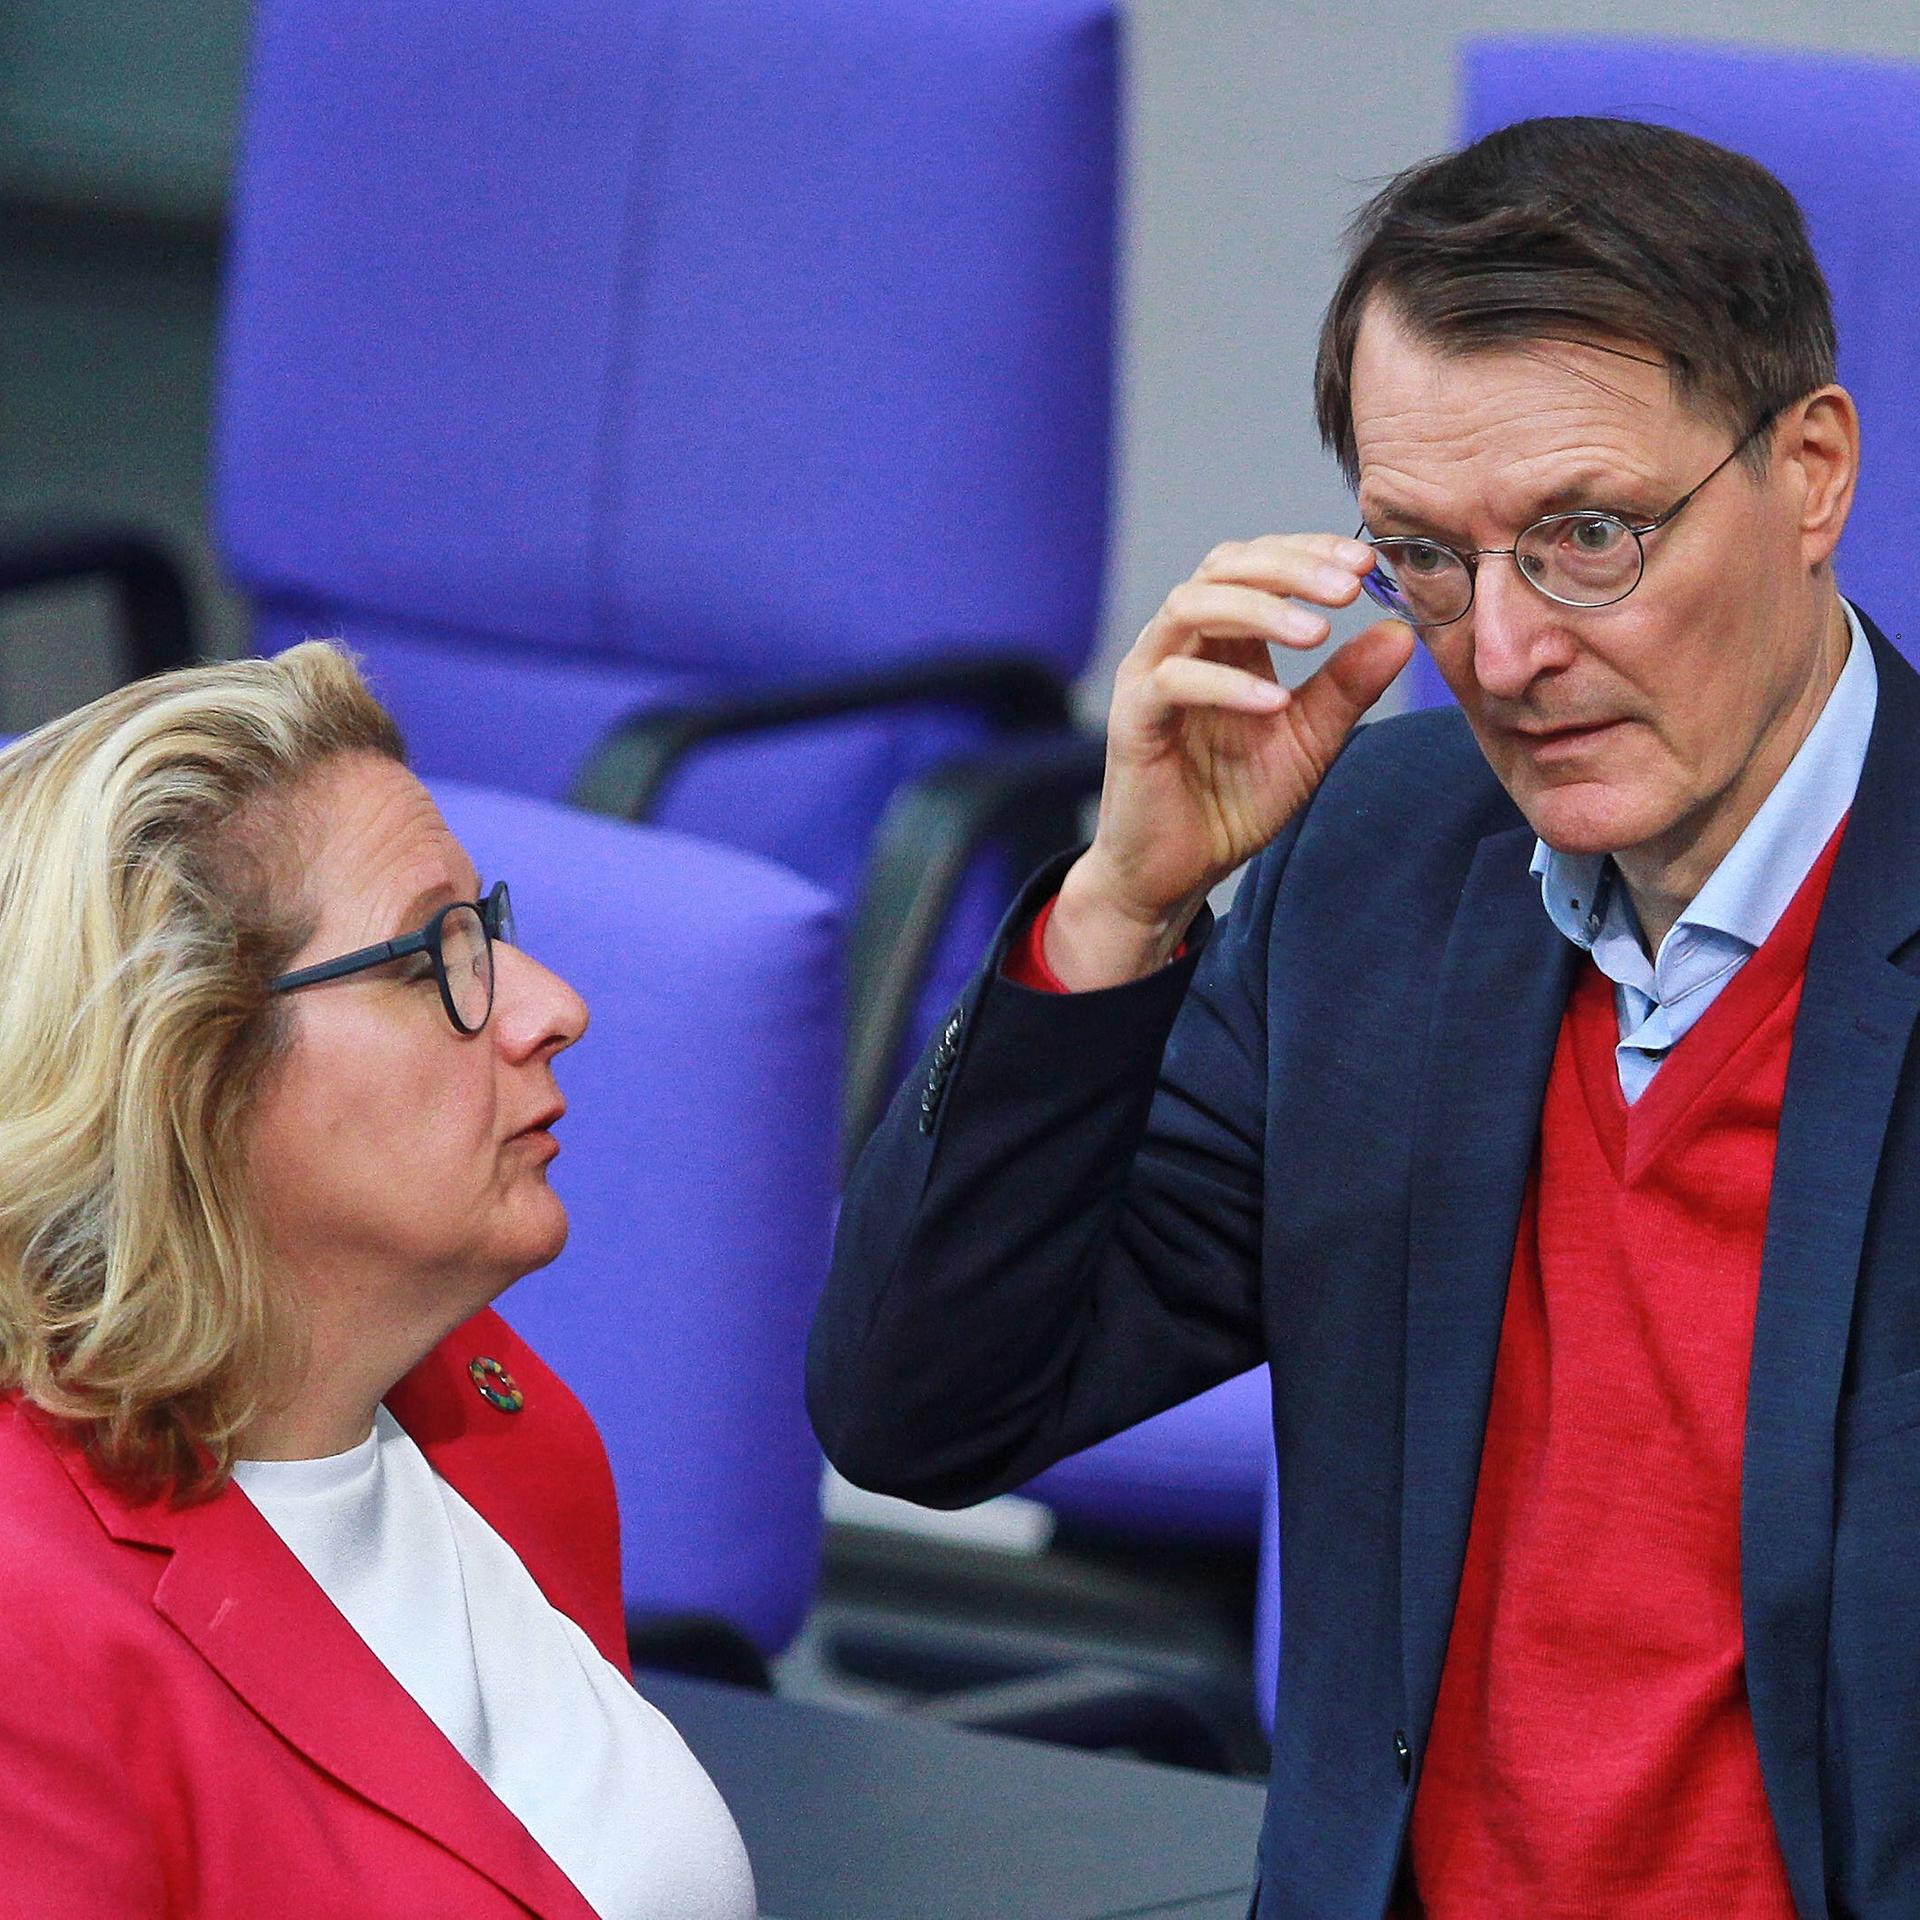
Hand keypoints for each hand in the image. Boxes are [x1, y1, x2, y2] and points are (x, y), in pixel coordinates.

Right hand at [1047, 533, 1413, 988]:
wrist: (1177, 872)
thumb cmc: (1230, 800)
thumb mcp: (1308, 739)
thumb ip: (1346, 686)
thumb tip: (1401, 633)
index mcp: (1223, 638)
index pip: (1258, 562)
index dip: (1309, 552)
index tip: (1368, 563)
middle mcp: (1180, 643)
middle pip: (1224, 567)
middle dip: (1290, 568)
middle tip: (1351, 585)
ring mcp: (1150, 675)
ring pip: (1191, 607)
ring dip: (1259, 610)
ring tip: (1318, 634)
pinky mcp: (1132, 719)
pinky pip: (1172, 681)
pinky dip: (1226, 684)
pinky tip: (1274, 701)